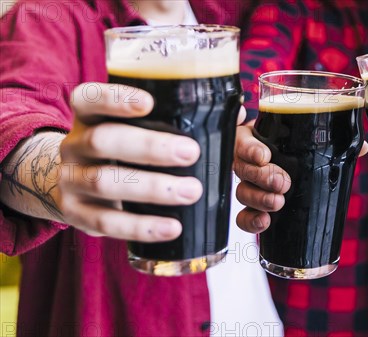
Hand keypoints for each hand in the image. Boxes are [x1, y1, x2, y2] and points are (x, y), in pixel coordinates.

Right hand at [59, 83, 244, 241]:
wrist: (73, 184)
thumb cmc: (124, 150)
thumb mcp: (138, 130)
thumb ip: (182, 120)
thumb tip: (238, 113)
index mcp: (88, 117)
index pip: (90, 98)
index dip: (115, 98)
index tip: (149, 103)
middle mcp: (74, 144)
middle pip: (103, 141)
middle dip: (149, 147)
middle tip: (191, 153)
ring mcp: (71, 181)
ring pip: (104, 182)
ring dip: (152, 188)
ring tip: (191, 192)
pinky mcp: (76, 215)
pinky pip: (106, 223)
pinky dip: (141, 226)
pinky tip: (173, 227)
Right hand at [234, 123, 367, 233]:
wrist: (304, 173)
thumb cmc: (305, 151)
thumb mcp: (318, 143)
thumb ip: (337, 142)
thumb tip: (363, 147)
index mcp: (259, 138)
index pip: (243, 139)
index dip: (250, 148)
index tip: (264, 156)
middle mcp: (249, 161)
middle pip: (242, 168)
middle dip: (262, 177)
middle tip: (284, 183)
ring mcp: (249, 185)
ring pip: (242, 192)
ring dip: (259, 199)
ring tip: (279, 203)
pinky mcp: (252, 208)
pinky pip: (242, 216)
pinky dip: (251, 221)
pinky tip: (265, 222)